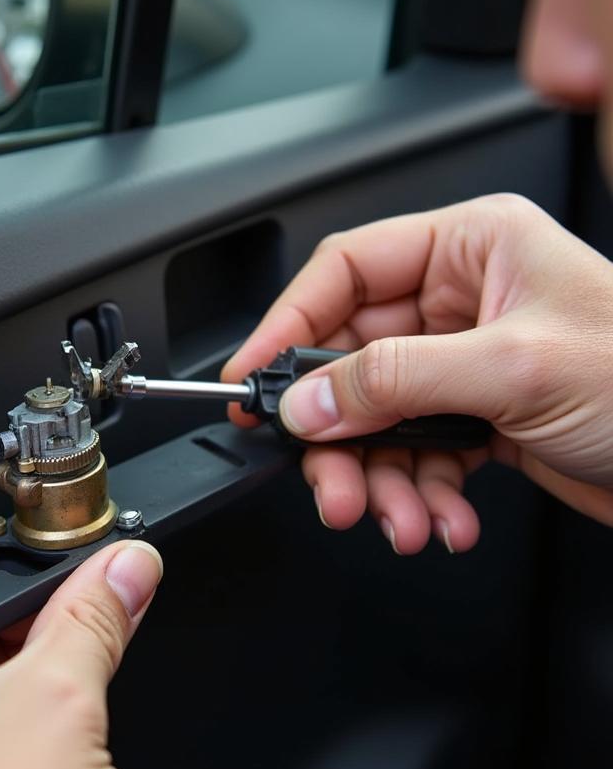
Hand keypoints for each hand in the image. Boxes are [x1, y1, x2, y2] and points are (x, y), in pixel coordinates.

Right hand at [222, 193, 612, 553]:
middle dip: (340, 434)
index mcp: (471, 248)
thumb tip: (309, 400)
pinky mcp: (478, 419)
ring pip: (376, 419)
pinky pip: (415, 456)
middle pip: (352, 362)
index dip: (289, 324)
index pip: (344, 273)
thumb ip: (397, 380)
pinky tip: (444, 520)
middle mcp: (462, 302)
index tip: (254, 379)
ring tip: (400, 520)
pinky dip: (420, 496)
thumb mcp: (514, 368)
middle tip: (331, 484)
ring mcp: (466, 364)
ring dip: (380, 480)